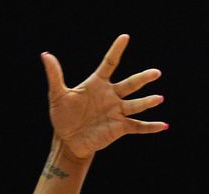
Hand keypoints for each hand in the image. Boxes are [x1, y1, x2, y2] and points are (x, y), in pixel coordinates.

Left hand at [44, 34, 165, 160]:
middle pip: (130, 84)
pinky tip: (163, 126)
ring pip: (136, 105)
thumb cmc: (63, 116)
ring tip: (159, 98)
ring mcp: (117, 111)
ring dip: (147, 102)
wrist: (68, 140)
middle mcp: (111, 96)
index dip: (116, 50)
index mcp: (97, 84)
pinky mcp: (119, 128)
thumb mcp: (57, 95)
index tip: (125, 37)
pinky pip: (137, 126)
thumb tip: (45, 55)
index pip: (109, 64)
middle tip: (156, 73)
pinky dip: (150, 127)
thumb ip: (55, 75)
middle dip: (143, 79)